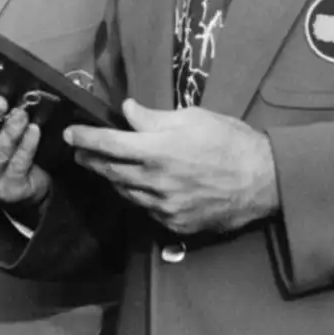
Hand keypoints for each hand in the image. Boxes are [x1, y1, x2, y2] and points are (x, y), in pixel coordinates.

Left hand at [66, 100, 278, 236]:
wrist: (264, 181)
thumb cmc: (231, 142)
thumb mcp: (193, 118)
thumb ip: (155, 117)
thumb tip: (127, 110)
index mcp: (158, 150)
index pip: (108, 143)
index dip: (84, 137)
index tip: (69, 134)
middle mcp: (155, 181)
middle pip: (110, 171)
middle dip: (91, 160)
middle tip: (81, 151)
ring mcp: (164, 206)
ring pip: (126, 193)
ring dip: (113, 179)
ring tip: (109, 167)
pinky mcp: (175, 224)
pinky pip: (147, 210)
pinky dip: (140, 197)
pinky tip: (142, 187)